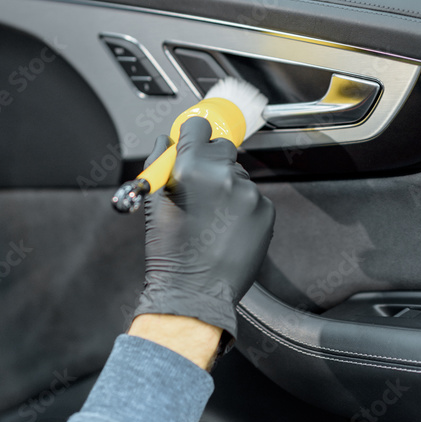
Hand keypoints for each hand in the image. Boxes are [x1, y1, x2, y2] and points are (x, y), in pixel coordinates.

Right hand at [132, 116, 274, 342]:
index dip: (192, 135)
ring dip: (226, 185)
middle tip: (199, 187)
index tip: (192, 143)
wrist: (196, 294)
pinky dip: (242, 206)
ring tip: (212, 217)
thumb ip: (161, 164)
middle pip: (222, 146)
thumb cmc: (171, 254)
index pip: (198, 127)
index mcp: (192, 169)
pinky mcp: (266, 211)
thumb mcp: (154, 204)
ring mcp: (249, 194)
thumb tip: (166, 141)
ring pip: (237, 174)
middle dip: (210, 160)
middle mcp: (224, 176)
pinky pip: (253, 196)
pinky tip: (227, 228)